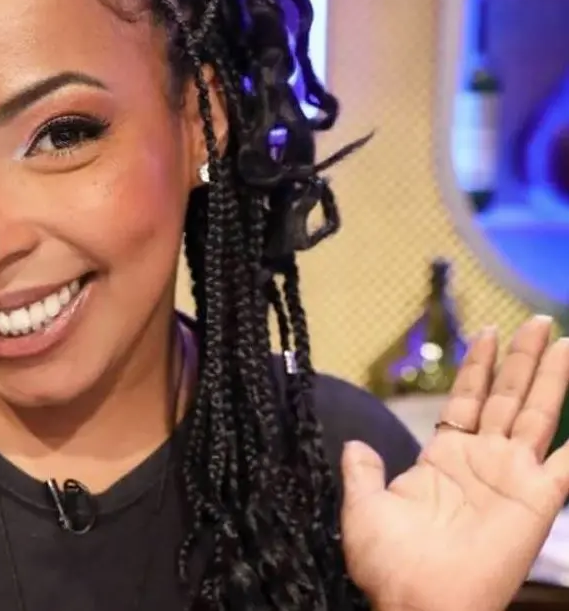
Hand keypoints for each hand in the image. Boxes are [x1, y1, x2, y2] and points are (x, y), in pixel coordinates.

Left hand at [340, 316, 568, 610]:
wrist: (415, 602)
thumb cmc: (389, 564)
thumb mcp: (363, 508)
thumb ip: (362, 472)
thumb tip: (356, 445)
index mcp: (444, 457)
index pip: (467, 398)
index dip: (479, 366)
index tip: (489, 332)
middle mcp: (482, 460)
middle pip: (508, 396)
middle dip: (523, 358)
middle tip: (539, 321)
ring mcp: (512, 477)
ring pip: (538, 414)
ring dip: (553, 378)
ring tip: (564, 341)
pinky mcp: (536, 500)